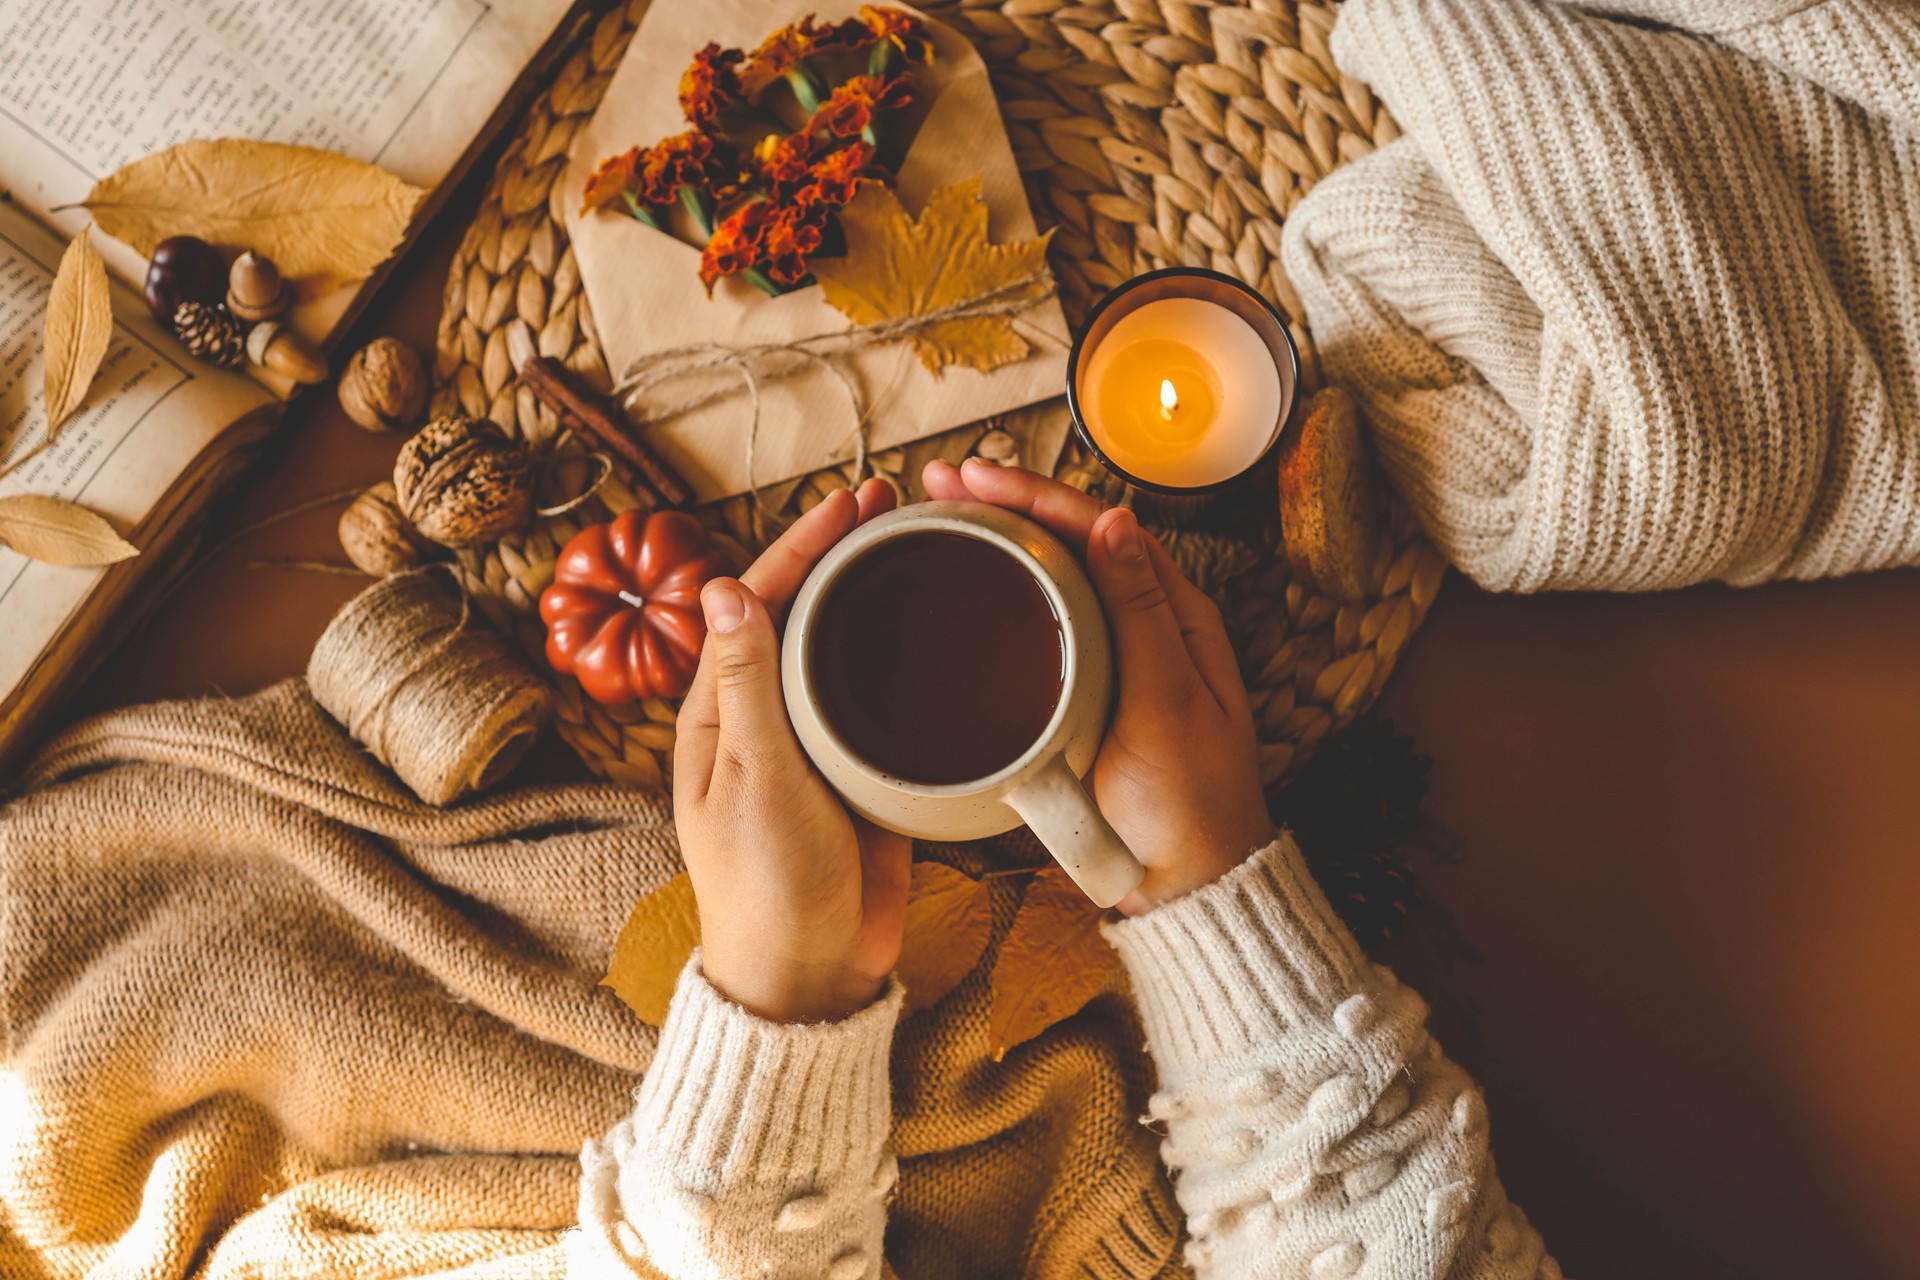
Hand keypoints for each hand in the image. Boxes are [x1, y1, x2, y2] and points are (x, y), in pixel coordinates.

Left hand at [674, 480, 911, 1022]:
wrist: (812, 975)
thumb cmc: (768, 885)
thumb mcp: (756, 776)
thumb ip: (748, 684)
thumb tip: (721, 589)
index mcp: (720, 714)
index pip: (755, 605)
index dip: (801, 547)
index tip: (850, 504)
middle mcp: (762, 722)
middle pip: (800, 617)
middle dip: (841, 557)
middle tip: (895, 505)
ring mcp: (812, 750)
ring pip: (841, 654)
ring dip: (871, 598)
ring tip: (920, 547)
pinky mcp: (859, 779)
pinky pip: (878, 706)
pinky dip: (902, 662)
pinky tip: (936, 637)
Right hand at [923, 459, 1273, 913]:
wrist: (1184, 881)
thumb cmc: (1189, 802)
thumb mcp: (1168, 704)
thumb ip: (1141, 613)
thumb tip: (1114, 522)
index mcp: (1175, 614)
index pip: (1101, 528)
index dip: (1036, 494)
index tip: (979, 476)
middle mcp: (1146, 623)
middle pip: (1071, 540)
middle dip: (1006, 502)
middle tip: (939, 482)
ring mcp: (1114, 657)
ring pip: (1053, 575)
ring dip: (1000, 538)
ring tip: (940, 514)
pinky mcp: (1086, 693)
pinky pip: (1043, 623)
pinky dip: (1004, 590)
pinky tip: (969, 586)